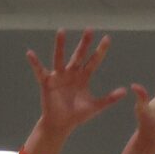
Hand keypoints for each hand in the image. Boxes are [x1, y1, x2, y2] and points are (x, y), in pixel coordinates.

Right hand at [26, 29, 124, 149]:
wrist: (62, 124)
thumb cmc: (78, 115)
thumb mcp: (96, 106)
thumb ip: (109, 98)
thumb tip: (124, 91)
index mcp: (83, 77)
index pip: (93, 61)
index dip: (100, 50)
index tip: (107, 38)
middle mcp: (71, 73)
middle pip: (79, 55)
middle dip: (84, 43)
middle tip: (90, 29)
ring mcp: (59, 76)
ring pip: (60, 57)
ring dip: (61, 45)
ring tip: (62, 31)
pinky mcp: (47, 82)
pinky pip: (40, 71)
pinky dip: (35, 63)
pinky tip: (30, 53)